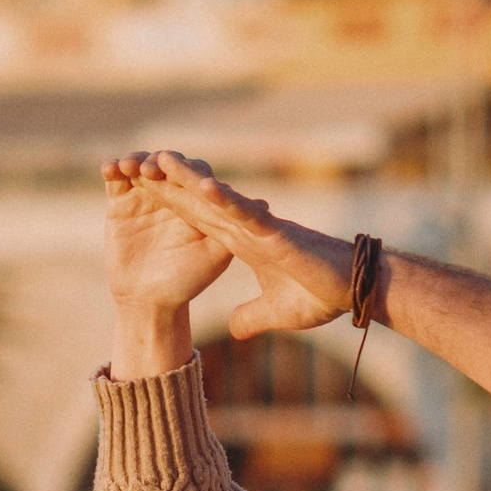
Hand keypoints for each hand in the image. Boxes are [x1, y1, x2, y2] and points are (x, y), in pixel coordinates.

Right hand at [102, 154, 234, 371]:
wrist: (148, 302)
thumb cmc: (187, 283)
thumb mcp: (214, 257)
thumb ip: (236, 229)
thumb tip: (265, 205)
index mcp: (197, 202)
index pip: (195, 173)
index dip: (188, 169)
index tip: (181, 168)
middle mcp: (173, 194)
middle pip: (166, 164)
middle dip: (159, 162)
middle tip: (153, 168)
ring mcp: (146, 195)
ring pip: (140, 166)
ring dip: (135, 161)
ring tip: (128, 167)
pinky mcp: (121, 203)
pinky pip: (116, 180)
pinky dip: (112, 170)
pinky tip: (110, 170)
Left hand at [144, 152, 353, 337]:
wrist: (353, 292)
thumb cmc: (322, 296)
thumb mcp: (276, 312)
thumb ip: (251, 316)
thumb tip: (233, 331)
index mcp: (243, 242)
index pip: (198, 220)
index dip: (170, 205)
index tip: (142, 192)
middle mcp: (247, 228)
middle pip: (199, 203)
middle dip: (167, 185)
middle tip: (136, 164)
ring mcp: (261, 227)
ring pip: (218, 200)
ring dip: (189, 180)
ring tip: (161, 160)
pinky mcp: (277, 234)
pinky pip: (247, 214)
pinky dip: (227, 201)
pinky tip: (205, 188)